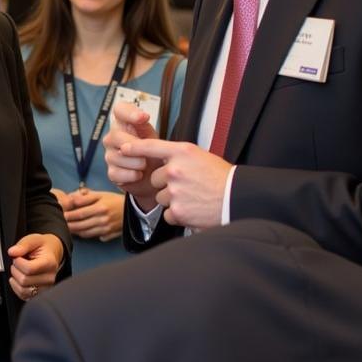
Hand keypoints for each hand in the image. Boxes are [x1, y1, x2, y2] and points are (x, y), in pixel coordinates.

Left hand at [8, 233, 63, 301]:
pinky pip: (23, 296)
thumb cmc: (42, 247)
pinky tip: (18, 279)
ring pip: (23, 290)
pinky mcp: (39, 294)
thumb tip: (12, 252)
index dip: (18, 262)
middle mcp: (49, 278)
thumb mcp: (33, 240)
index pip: (28, 269)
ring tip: (19, 271)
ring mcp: (45, 288)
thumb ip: (23, 245)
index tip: (18, 257)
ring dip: (15, 280)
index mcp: (49, 263)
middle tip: (18, 263)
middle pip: (24, 280)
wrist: (51, 253)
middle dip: (15, 270)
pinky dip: (17, 288)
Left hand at [61, 188, 124, 240]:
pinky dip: (83, 234)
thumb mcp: (101, 194)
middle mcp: (102, 219)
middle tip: (60, 222)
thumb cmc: (114, 200)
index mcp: (100, 207)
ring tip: (66, 227)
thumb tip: (71, 198)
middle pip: (80, 225)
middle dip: (68, 224)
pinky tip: (78, 231)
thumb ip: (86, 196)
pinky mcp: (108, 235)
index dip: (68, 214)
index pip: (79, 213)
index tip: (60, 214)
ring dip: (74, 231)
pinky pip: (91, 236)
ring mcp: (105, 229)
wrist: (132, 211)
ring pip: (84, 232)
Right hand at [103, 102, 162, 208]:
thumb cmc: (153, 153)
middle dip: (135, 145)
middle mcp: (113, 137)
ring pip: (117, 156)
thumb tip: (143, 117)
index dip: (128, 112)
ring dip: (136, 162)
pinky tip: (139, 174)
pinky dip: (132, 175)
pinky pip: (117, 173)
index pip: (119, 110)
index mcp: (125, 124)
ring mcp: (110, 155)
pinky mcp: (111, 173)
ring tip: (145, 165)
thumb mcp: (153, 137)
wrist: (155, 178)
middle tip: (148, 152)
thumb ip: (145, 127)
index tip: (143, 118)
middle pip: (116, 135)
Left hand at [118, 137, 232, 229]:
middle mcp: (175, 170)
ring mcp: (174, 191)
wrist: (238, 199)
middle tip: (189, 187)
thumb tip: (164, 162)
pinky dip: (178, 215)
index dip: (135, 147)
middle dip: (166, 184)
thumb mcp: (202, 157)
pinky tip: (194, 210)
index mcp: (182, 153)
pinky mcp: (177, 211)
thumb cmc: (223, 179)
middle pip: (155, 179)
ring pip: (161, 198)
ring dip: (173, 201)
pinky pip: (168, 214)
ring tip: (194, 198)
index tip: (123, 148)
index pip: (151, 146)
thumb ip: (180, 158)